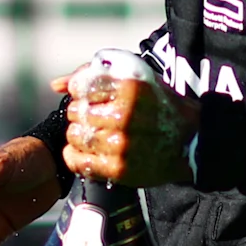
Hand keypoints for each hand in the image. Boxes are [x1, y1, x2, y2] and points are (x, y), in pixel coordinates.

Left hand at [55, 67, 194, 187]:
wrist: (190, 142)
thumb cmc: (160, 106)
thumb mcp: (136, 79)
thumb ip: (93, 76)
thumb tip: (54, 84)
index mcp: (130, 88)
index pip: (82, 86)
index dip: (81, 91)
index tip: (91, 97)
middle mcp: (124, 116)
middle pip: (76, 112)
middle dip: (81, 113)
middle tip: (96, 118)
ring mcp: (121, 145)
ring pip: (75, 136)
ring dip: (80, 135)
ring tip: (95, 134)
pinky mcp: (118, 169)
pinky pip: (78, 161)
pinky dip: (75, 156)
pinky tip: (86, 151)